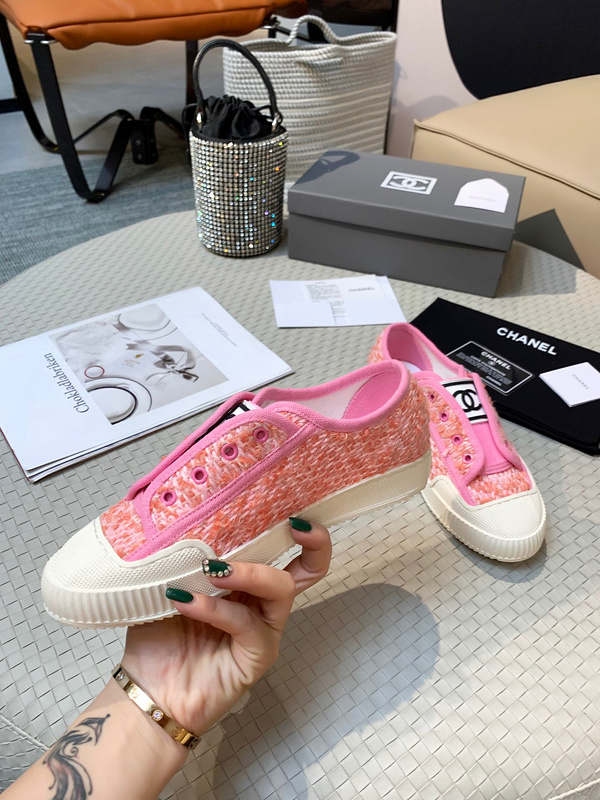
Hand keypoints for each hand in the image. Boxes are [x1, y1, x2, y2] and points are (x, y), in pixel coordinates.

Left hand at [121, 520, 330, 737]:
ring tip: (213, 568)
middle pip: (309, 571)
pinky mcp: (257, 656)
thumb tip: (175, 516)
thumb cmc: (157, 638)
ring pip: (280, 589)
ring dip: (249, 572)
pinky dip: (215, 608)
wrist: (146, 693)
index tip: (289, 505)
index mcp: (244, 583)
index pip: (280, 550)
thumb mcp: (165, 586)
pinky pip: (246, 623)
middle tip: (296, 524)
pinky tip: (185, 601)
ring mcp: (263, 630)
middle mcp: (261, 604)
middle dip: (313, 543)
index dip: (294, 528)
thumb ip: (177, 557)